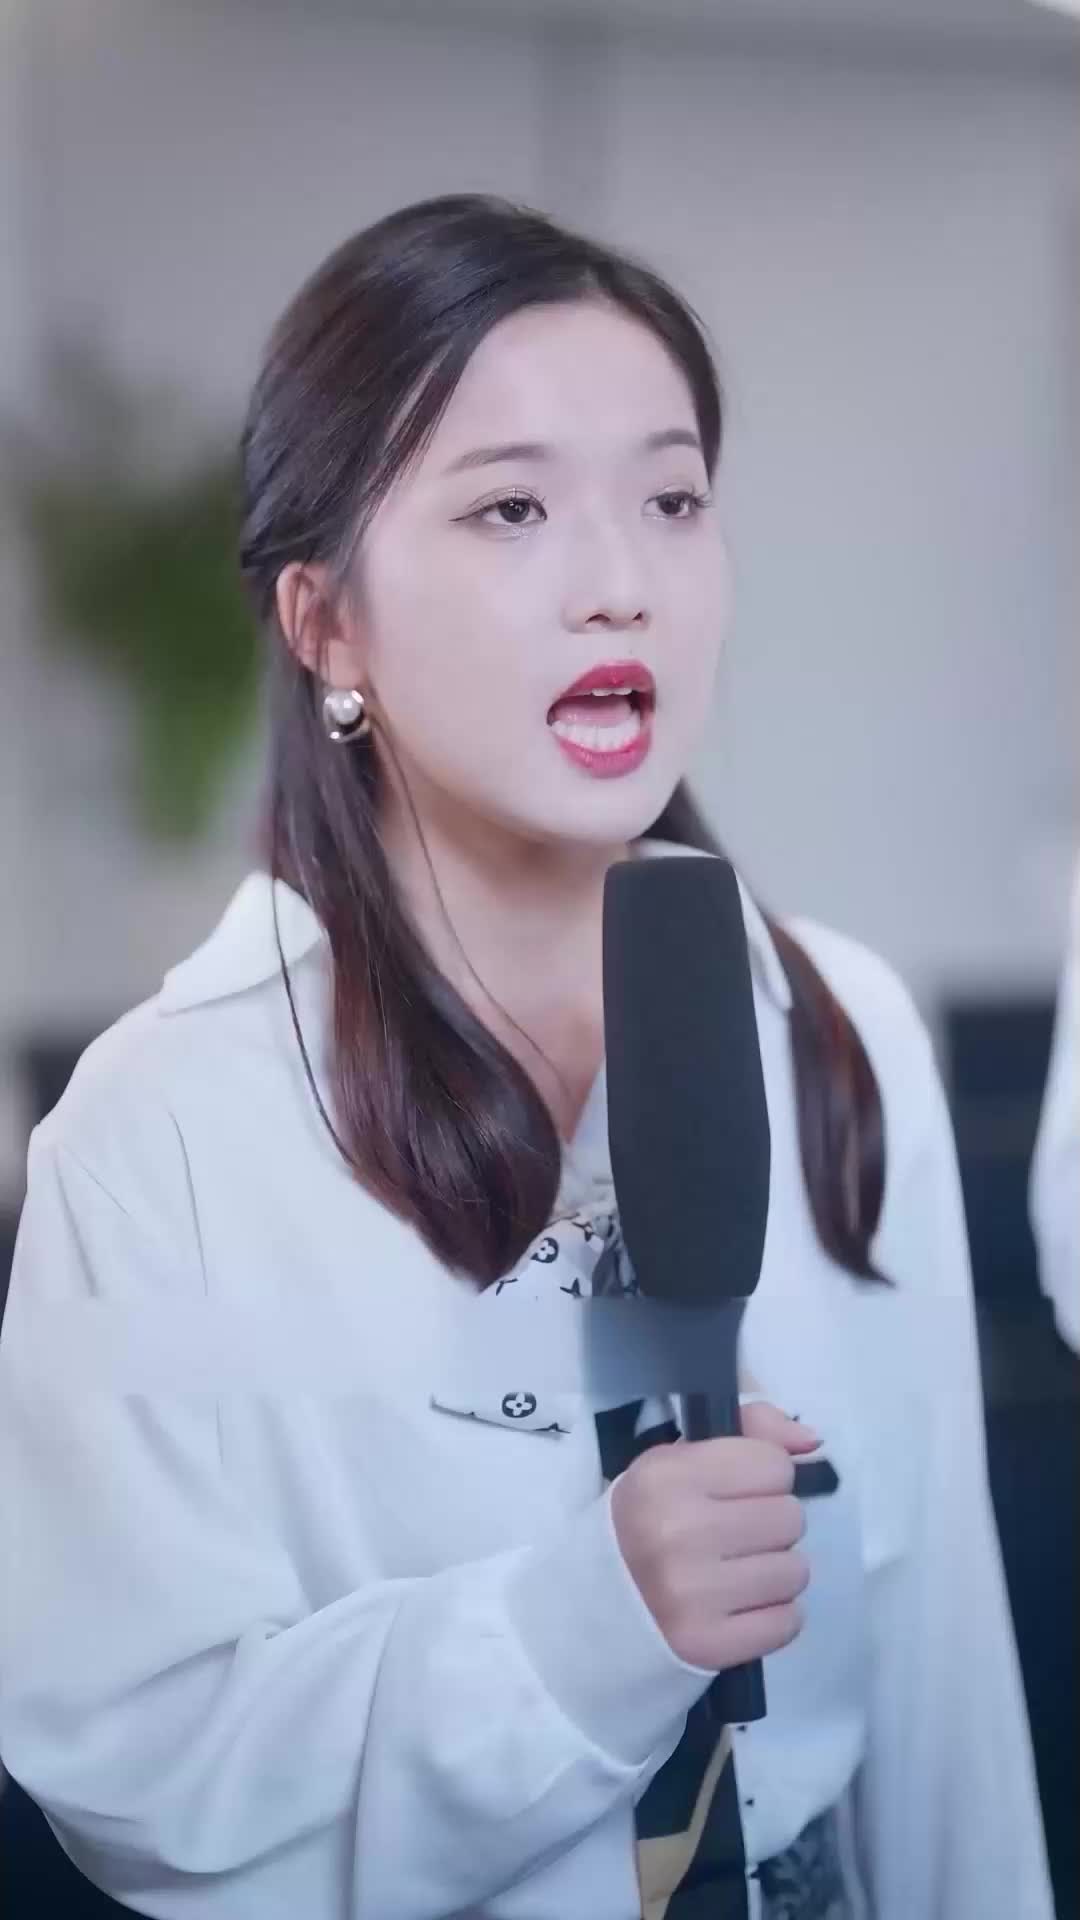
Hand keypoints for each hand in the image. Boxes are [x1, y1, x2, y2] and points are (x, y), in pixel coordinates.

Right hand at [610, 1403, 818, 1670]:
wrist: (600, 1603)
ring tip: (738, 1572)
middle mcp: (676, 1532)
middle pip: (790, 1518)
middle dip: (771, 1524)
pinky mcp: (707, 1645)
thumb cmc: (653, 1519)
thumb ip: (752, 1430)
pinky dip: (774, 1615)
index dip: (762, 1477)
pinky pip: (789, 1622)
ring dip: (776, 1572)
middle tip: (736, 1536)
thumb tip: (811, 1441)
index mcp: (665, 1476)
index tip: (734, 1493)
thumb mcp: (683, 1460)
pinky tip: (740, 1606)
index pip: (774, 1466)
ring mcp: (691, 1594)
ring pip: (796, 1571)